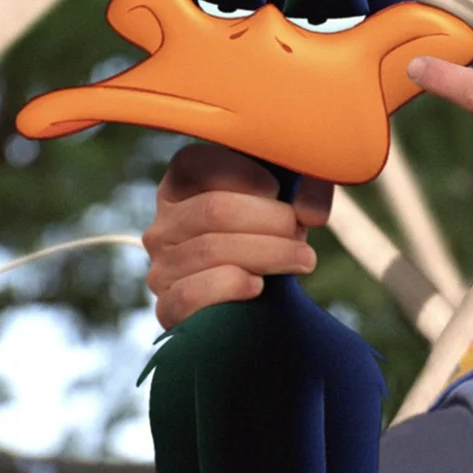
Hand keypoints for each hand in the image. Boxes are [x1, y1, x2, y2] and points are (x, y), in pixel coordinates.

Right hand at [143, 143, 332, 328]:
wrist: (262, 303)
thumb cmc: (269, 237)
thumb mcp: (286, 198)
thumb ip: (307, 186)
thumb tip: (311, 213)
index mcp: (180, 189)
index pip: (193, 164)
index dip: (242, 173)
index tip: (278, 189)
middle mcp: (163, 226)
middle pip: (214, 210)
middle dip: (270, 220)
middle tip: (301, 232)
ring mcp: (161, 268)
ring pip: (211, 250)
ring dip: (269, 253)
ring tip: (302, 258)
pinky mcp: (168, 308)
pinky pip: (193, 293)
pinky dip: (233, 285)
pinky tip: (258, 285)